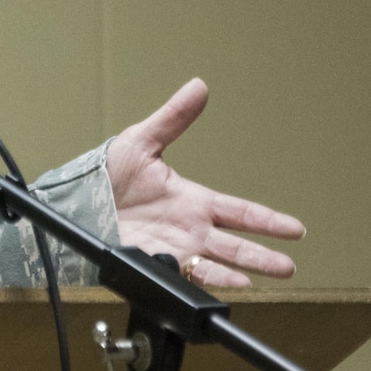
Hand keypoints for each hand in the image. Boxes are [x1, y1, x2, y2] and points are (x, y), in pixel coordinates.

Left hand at [105, 79, 304, 287]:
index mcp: (192, 201)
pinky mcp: (156, 263)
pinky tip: (232, 284)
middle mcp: (190, 228)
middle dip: (265, 254)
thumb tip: (197, 86)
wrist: (75, 202)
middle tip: (291, 265)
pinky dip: (212, 280)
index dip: (268, 221)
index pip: (240, 212)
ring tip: (272, 275)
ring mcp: (176, 248)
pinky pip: (190, 275)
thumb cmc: (104, 174)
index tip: (296, 229)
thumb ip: (172, 117)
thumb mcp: (141, 141)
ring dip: (248, 269)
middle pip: (237, 244)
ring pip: (220, 262)